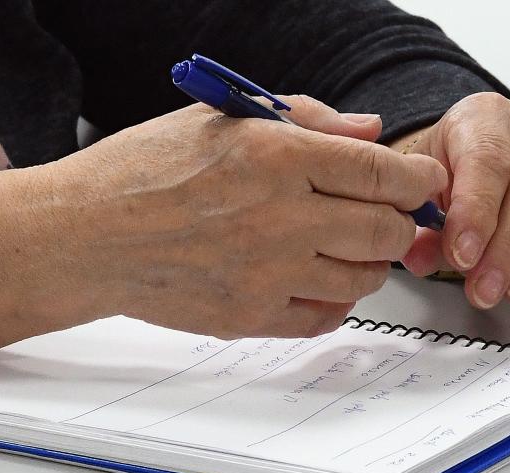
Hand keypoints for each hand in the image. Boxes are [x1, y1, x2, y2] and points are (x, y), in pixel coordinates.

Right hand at [61, 95, 446, 337]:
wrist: (85, 235)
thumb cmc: (142, 170)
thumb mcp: (220, 119)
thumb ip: (305, 118)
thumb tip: (369, 129)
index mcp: (275, 156)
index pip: (382, 172)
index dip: (418, 180)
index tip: (424, 183)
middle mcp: (279, 217)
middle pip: (386, 231)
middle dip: (400, 222)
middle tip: (387, 215)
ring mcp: (267, 273)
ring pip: (364, 278)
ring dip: (367, 261)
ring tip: (340, 245)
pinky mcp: (250, 316)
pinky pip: (324, 317)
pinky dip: (332, 299)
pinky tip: (312, 279)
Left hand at [398, 92, 509, 307]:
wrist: (466, 160)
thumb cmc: (445, 171)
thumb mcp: (422, 189)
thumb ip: (421, 226)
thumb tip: (420, 260)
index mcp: (485, 119)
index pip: (488, 160)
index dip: (476, 211)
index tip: (462, 254)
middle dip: (507, 246)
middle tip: (482, 287)